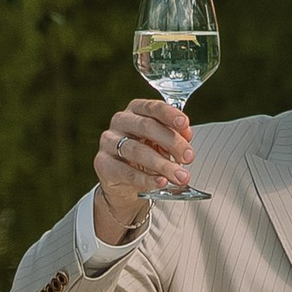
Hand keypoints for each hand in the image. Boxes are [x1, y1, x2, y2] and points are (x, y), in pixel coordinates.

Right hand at [93, 95, 193, 240]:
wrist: (123, 184)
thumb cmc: (146, 156)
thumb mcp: (163, 143)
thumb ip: (175, 136)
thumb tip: (186, 136)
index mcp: (136, 110)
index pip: (153, 107)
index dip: (170, 114)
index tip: (185, 124)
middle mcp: (120, 121)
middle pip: (146, 127)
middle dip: (172, 142)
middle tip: (189, 157)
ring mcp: (109, 142)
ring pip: (137, 151)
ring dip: (163, 165)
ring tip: (180, 176)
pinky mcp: (102, 163)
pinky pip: (127, 172)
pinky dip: (147, 179)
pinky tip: (161, 182)